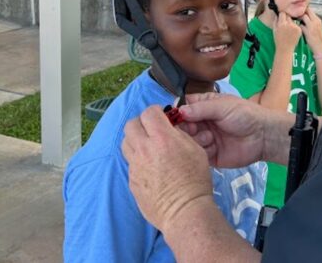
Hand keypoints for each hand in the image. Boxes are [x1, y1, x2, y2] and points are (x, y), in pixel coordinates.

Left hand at [122, 106, 212, 229]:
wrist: (184, 210)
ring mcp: (135, 166)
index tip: (161, 116)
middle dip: (141, 123)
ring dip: (136, 140)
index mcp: (162, 138)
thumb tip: (169, 129)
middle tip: (152, 129)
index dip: (155, 111)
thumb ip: (179, 135)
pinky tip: (150, 167)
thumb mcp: (195, 149)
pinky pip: (130, 162)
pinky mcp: (132, 180)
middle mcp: (144, 149)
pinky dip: (138, 159)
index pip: (148, 112)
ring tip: (148, 146)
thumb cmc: (195, 180)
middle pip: (131, 124)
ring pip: (126, 142)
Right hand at [177, 93, 268, 167]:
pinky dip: (201, 152)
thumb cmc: (244, 115)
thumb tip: (179, 111)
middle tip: (195, 129)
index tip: (179, 117)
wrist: (262, 136)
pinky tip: (212, 148)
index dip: (179, 113)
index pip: (183, 108)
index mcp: (204, 107)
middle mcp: (202, 123)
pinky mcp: (209, 155)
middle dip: (186, 128)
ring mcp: (205, 139)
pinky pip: (196, 155)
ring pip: (188, 142)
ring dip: (196, 140)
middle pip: (183, 127)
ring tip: (210, 137)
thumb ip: (200, 109)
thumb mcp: (222, 106)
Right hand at [273, 11, 301, 51]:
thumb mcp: (274, 30)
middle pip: (288, 16)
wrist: (285, 49)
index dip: (282, 15)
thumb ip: (275, 21)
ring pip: (293, 21)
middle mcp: (289, 24)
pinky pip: (297, 25)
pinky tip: (292, 33)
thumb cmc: (278, 40)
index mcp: (282, 24)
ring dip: (291, 23)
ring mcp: (295, 27)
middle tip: (285, 24)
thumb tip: (277, 14)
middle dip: (286, 19)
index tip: (281, 17)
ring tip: (288, 31)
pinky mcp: (299, 30)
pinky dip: (295, 27)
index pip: (283, 13)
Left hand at [299, 8, 321, 55]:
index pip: (310, 10)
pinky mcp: (307, 31)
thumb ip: (312, 21)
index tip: (298, 11)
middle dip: (300, 12)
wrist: (320, 47)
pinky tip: (295, 27)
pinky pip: (300, 25)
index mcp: (318, 20)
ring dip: (298, 17)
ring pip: (303, 17)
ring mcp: (311, 26)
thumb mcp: (317, 27)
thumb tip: (306, 17)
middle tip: (295, 13)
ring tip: (294, 19)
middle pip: (306, 11)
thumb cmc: (318, 38)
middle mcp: (315, 21)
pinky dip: (297, 25)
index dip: (304, 10)